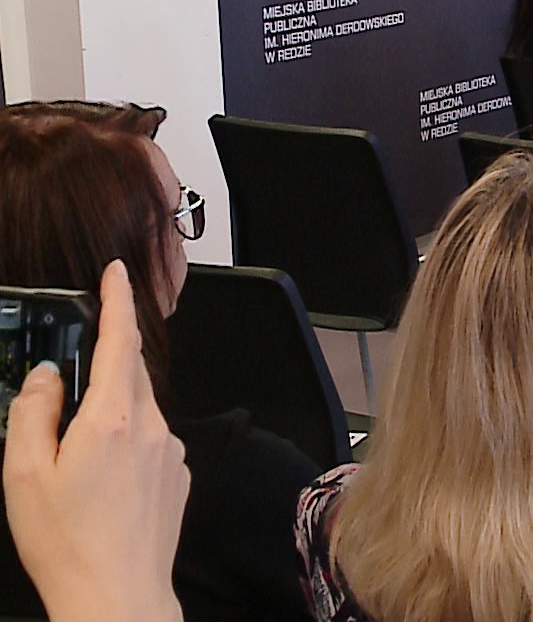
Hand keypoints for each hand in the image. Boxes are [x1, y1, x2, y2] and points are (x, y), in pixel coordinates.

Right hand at [4, 261, 188, 621]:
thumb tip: (49, 374)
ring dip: (111, 412)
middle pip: (131, 375)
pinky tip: (99, 481)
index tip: (115, 274)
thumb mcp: (23, 472)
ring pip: (140, 410)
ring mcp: (170, 452)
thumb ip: (34, 411)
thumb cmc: (68, 542)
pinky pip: (150, 441)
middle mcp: (152, 428)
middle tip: (71, 380)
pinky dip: (124, 443)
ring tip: (73, 455)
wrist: (117, 596)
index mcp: (114, 418)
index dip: (117, 301)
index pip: (121, 340)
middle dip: (105, 367)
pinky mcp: (178, 476)